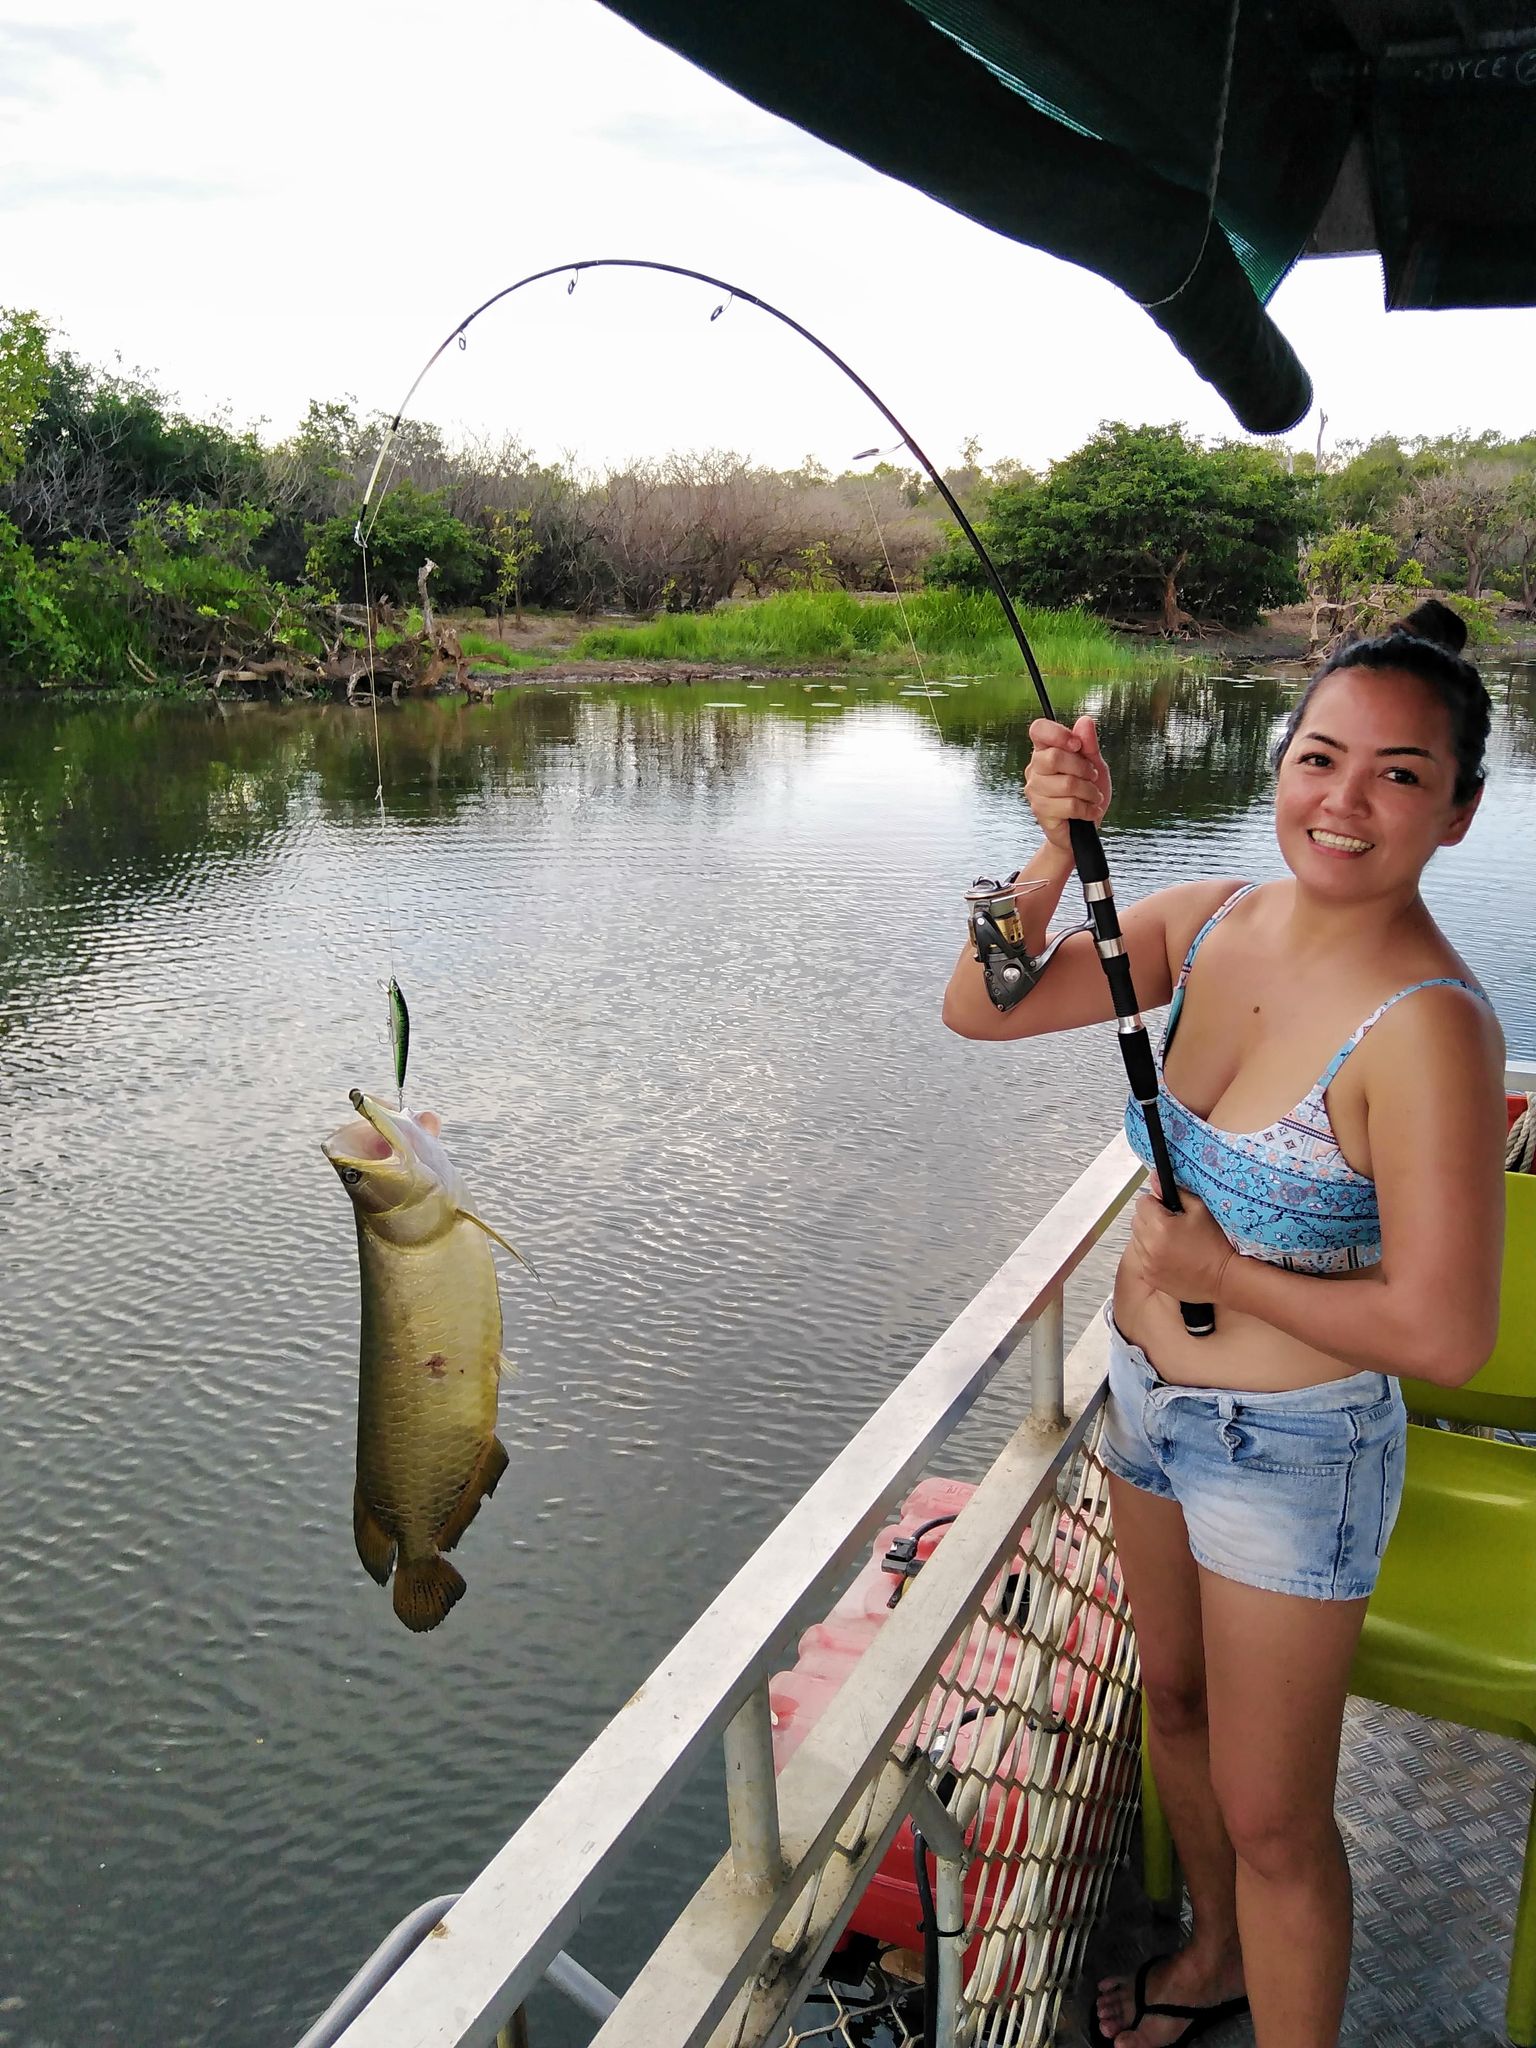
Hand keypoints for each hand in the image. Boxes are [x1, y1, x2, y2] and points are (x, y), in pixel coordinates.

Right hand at [1023, 715, 1111, 853]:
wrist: (1083, 830)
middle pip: (1054, 757)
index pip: (1038, 730)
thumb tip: (1085, 721)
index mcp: (1045, 752)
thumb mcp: (1094, 765)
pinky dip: (1087, 809)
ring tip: (1092, 797)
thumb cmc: (1086, 795)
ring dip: (1089, 792)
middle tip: (1091, 777)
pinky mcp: (1040, 811)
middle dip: (1082, 768)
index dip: (1058, 733)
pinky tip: (1089, 811)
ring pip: (1066, 784)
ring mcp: (1035, 791)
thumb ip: (1089, 744)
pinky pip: (1069, 805)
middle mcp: (1035, 769)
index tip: (1077, 745)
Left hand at [1125, 1175, 1236, 1304]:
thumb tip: (1156, 1179)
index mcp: (1160, 1226)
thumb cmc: (1216, 1244)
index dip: (1156, 1202)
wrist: (1225, 1277)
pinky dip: (1152, 1254)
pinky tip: (1172, 1255)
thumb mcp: (1200, 1210)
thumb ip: (1175, 1193)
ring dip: (1149, 1237)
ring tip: (1173, 1241)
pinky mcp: (1150, 1276)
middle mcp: (1149, 1245)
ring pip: (1138, 1239)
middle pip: (1137, 1220)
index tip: (1169, 1209)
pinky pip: (1143, 1258)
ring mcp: (1148, 1263)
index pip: (1142, 1202)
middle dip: (1151, 1218)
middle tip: (1173, 1225)